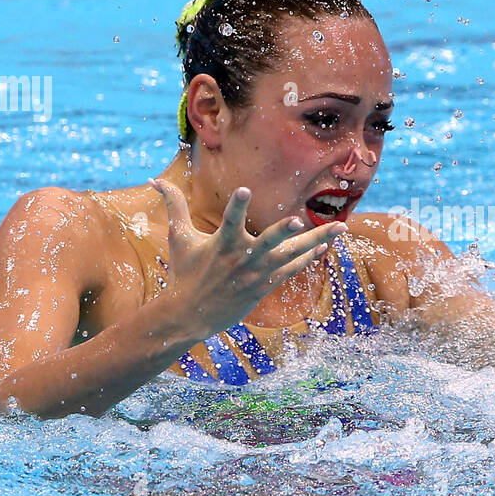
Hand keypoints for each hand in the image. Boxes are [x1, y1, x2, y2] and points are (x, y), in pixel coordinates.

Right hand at [150, 179, 345, 338]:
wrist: (190, 315)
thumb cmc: (185, 272)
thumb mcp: (178, 237)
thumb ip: (174, 205)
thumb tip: (154, 180)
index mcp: (222, 243)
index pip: (230, 220)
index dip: (236, 205)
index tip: (244, 189)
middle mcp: (243, 258)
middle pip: (269, 241)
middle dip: (284, 231)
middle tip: (298, 219)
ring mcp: (257, 273)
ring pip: (291, 255)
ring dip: (316, 241)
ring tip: (340, 228)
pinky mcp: (265, 285)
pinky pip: (291, 270)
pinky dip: (307, 258)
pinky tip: (325, 246)